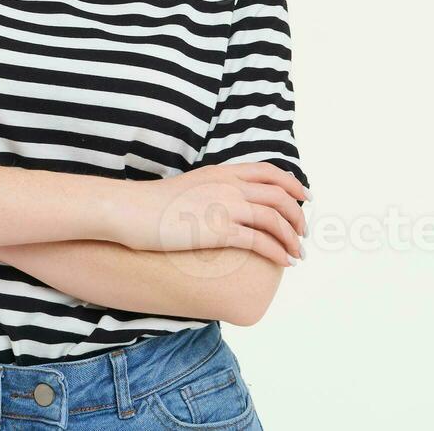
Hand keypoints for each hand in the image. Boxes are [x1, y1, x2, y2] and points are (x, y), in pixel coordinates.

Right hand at [115, 162, 309, 266]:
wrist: (128, 210)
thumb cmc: (150, 204)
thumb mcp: (189, 187)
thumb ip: (211, 190)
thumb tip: (221, 205)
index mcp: (223, 172)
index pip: (269, 171)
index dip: (292, 184)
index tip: (305, 197)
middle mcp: (229, 186)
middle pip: (279, 195)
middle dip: (298, 215)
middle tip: (303, 232)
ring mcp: (225, 207)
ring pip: (275, 219)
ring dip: (292, 237)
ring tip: (298, 253)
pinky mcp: (218, 231)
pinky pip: (260, 241)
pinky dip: (278, 251)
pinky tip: (284, 262)